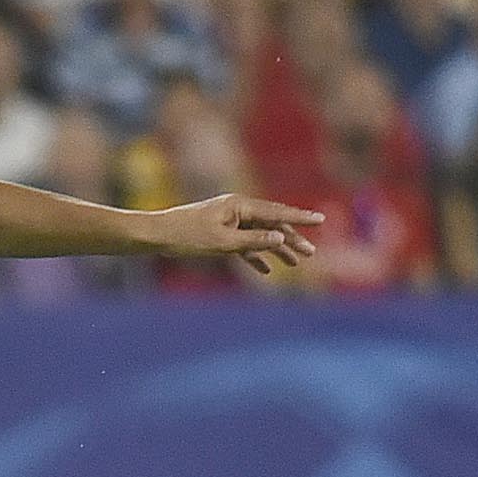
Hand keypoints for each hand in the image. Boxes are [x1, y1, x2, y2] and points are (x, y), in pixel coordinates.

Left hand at [143, 194, 324, 276]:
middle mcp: (237, 210)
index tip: (320, 220)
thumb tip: (281, 238)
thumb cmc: (188, 236)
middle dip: (291, 239)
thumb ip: (254, 241)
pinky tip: (265, 271)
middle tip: (310, 254)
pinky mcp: (220, 233)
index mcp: (239, 205)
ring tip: (294, 264)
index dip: (300, 218)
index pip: (276, 212)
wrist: (157, 236)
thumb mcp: (224, 242)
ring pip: (259, 235)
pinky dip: (254, 256)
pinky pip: (243, 244)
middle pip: (271, 224)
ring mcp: (228, 221)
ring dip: (276, 249)